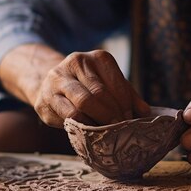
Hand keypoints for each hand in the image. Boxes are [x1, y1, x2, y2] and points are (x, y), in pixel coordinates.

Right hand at [34, 50, 149, 127]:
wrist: (50, 84)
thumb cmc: (87, 86)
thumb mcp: (110, 84)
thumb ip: (128, 96)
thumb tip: (145, 113)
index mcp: (98, 58)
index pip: (116, 84)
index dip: (126, 105)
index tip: (130, 120)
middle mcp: (76, 62)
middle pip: (99, 94)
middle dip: (112, 115)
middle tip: (120, 129)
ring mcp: (57, 80)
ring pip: (82, 104)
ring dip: (97, 122)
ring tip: (107, 133)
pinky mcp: (45, 99)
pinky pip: (68, 116)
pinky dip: (82, 126)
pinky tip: (89, 132)